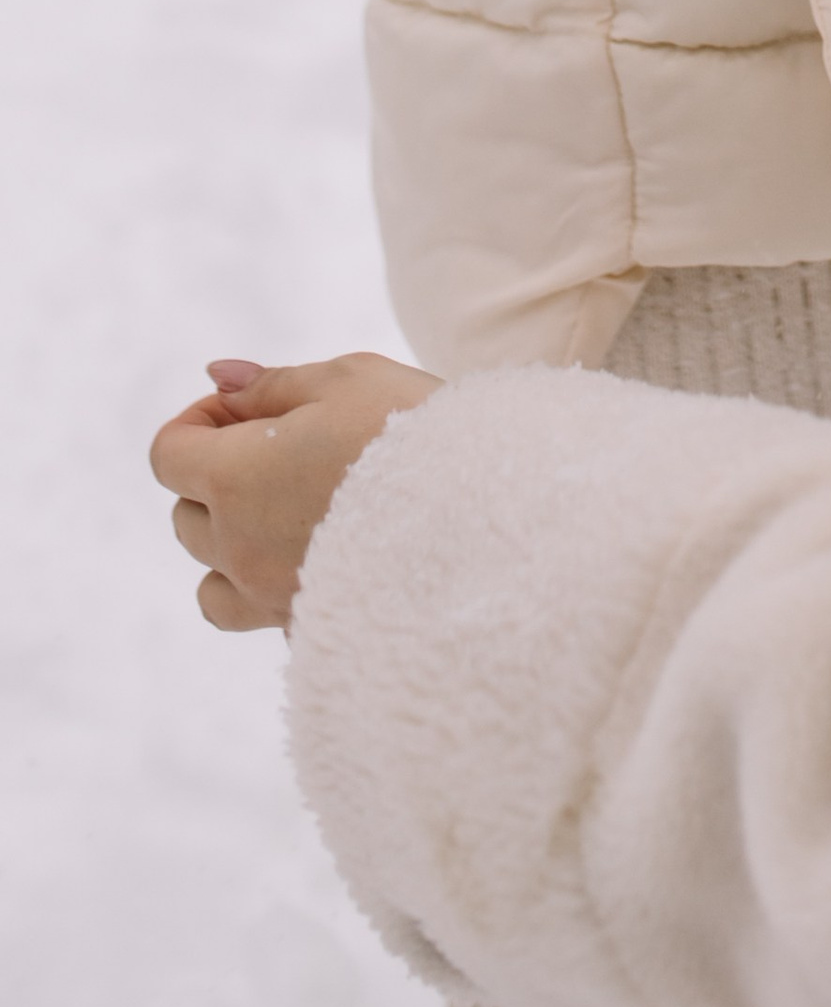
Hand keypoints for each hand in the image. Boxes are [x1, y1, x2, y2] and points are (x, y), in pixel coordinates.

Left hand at [149, 352, 440, 631]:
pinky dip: (272, 586)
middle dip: (219, 478)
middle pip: (186, 516)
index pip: (168, 454)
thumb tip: (216, 377)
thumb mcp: (345, 380)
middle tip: (290, 448)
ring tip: (296, 513)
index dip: (200, 421)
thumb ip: (270, 383)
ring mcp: (269, 596)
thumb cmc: (415, 432)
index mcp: (234, 478)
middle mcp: (237, 546)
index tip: (251, 409)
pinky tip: (326, 557)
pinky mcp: (308, 629)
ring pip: (212, 579)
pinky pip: (262, 614)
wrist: (487, 514)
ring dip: (234, 543)